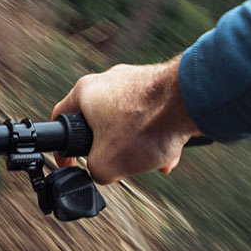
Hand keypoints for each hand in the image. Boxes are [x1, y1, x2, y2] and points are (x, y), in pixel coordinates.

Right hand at [52, 56, 200, 184]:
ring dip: (136, 144)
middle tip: (116, 163)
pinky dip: (156, 134)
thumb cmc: (145, 126)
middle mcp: (108, 80)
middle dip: (109, 147)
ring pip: (128, 120)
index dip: (62, 147)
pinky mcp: (160, 84)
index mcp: (85, 92)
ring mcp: (136, 79)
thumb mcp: (106, 165)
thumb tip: (102, 170)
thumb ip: (95, 171)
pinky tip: (168, 152)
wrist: (190, 104)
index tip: (69, 162)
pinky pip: (151, 114)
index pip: (60, 119)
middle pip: (98, 122)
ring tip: (150, 161)